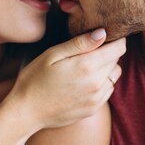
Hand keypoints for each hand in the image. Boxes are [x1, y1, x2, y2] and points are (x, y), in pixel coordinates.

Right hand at [7, 28, 124, 131]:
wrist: (26, 112)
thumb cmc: (35, 79)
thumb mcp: (53, 54)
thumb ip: (80, 43)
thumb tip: (103, 32)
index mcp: (87, 66)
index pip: (119, 48)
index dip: (116, 39)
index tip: (107, 35)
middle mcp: (96, 83)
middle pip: (117, 61)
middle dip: (108, 52)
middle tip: (90, 50)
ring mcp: (96, 99)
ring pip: (114, 75)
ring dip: (107, 68)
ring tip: (87, 66)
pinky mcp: (93, 109)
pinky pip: (108, 90)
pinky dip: (102, 82)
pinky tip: (85, 81)